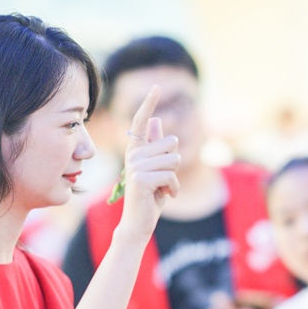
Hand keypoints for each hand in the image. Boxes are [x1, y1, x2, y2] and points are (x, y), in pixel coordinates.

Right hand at [118, 86, 180, 241]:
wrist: (138, 222)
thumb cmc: (149, 196)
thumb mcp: (156, 169)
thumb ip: (155, 147)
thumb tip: (157, 121)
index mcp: (135, 150)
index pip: (140, 122)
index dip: (149, 104)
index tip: (156, 86)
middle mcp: (133, 155)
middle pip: (171, 143)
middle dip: (174, 163)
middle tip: (162, 179)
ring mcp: (135, 166)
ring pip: (174, 159)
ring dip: (175, 178)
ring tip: (163, 188)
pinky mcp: (142, 179)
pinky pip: (171, 176)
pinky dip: (174, 188)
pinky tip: (165, 196)